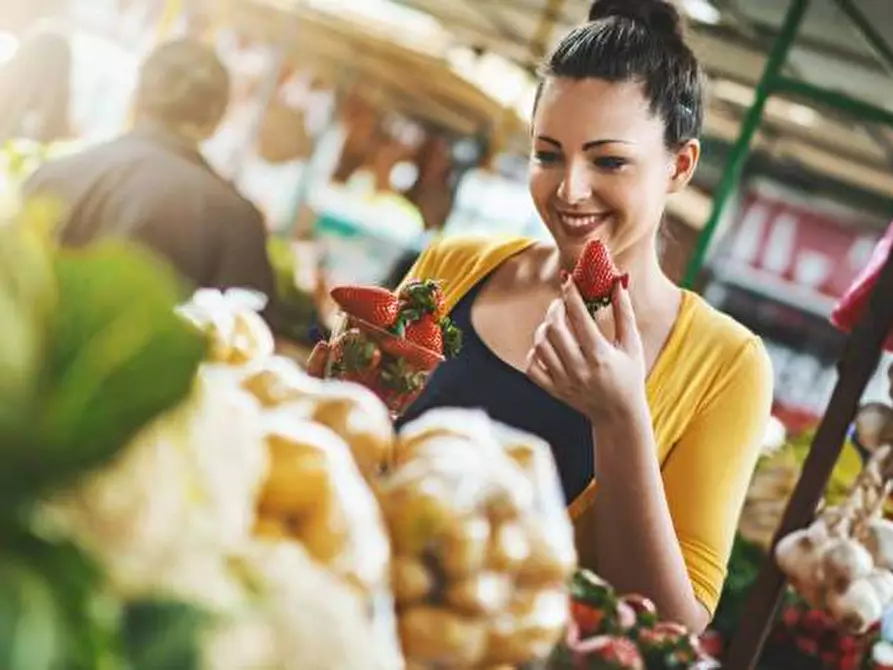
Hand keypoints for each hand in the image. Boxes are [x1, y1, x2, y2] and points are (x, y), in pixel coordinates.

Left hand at [525, 279, 646, 424]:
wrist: (618, 415)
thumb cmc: (629, 376)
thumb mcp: (632, 345)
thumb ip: (625, 313)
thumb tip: (618, 283)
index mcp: (600, 356)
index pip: (579, 318)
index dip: (571, 295)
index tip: (567, 280)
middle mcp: (579, 369)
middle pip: (554, 329)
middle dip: (554, 309)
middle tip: (560, 303)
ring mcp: (563, 381)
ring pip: (540, 345)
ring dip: (544, 328)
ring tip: (554, 323)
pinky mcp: (553, 390)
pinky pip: (531, 366)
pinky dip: (534, 352)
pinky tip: (546, 345)